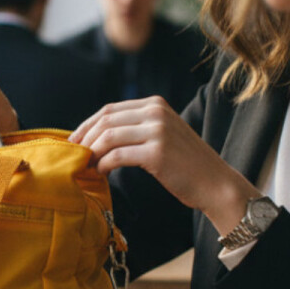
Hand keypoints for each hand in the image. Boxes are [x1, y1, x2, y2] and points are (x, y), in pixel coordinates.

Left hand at [71, 96, 254, 236]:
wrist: (215, 183)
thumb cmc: (184, 165)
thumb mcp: (162, 135)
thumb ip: (136, 128)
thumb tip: (96, 135)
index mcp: (155, 104)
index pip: (109, 110)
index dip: (87, 125)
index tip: (74, 141)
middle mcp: (156, 112)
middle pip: (105, 121)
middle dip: (84, 139)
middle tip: (73, 155)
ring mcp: (158, 131)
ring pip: (108, 137)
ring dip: (92, 153)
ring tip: (87, 166)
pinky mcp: (157, 152)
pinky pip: (117, 155)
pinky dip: (103, 165)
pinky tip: (101, 173)